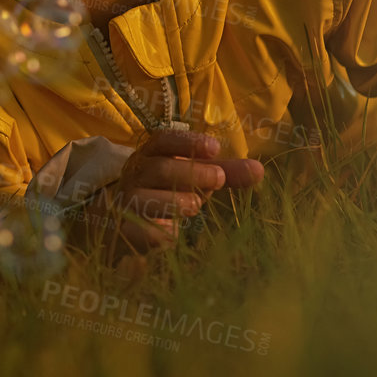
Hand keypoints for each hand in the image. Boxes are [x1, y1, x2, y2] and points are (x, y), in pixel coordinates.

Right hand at [83, 129, 262, 258]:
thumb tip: (260, 170)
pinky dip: (157, 234)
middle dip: (190, 173)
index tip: (214, 148)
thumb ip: (224, 174)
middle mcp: (135, 175)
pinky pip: (137, 232)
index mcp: (151, 156)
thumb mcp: (193, 179)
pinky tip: (172, 235)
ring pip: (144, 199)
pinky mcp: (119, 230)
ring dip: (173, 202)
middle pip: (158, 168)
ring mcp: (124, 202)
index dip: (187, 142)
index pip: (163, 140)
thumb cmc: (165, 192)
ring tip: (194, 206)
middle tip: (218, 179)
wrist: (117, 221)